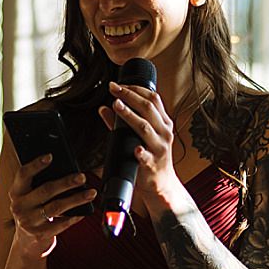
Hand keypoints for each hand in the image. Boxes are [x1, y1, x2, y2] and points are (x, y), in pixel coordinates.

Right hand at [8, 154, 95, 257]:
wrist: (26, 244)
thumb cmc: (33, 213)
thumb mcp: (30, 199)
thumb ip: (40, 185)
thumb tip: (67, 172)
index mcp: (16, 192)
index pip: (23, 174)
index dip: (36, 164)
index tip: (50, 156)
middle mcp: (19, 206)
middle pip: (45, 190)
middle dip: (66, 182)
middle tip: (82, 177)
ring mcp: (28, 222)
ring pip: (56, 207)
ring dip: (76, 199)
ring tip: (91, 193)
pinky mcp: (39, 235)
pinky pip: (61, 224)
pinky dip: (74, 217)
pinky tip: (84, 212)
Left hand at [100, 81, 181, 203]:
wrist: (161, 184)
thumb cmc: (151, 158)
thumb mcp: (140, 137)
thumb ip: (121, 123)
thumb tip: (104, 108)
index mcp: (163, 123)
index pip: (153, 98)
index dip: (136, 88)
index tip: (118, 84)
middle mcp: (164, 132)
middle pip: (148, 108)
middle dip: (130, 95)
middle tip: (113, 89)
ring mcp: (160, 148)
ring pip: (145, 127)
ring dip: (130, 115)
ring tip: (117, 105)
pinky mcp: (153, 165)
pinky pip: (147, 157)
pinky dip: (141, 152)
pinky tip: (136, 148)